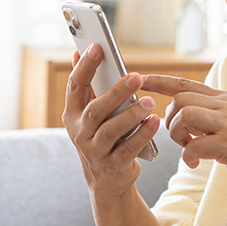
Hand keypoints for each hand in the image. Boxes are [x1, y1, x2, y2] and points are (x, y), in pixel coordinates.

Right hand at [62, 44, 159, 198]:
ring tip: (149, 102)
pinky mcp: (113, 165)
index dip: (84, 66)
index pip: (75, 86)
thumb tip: (78, 53)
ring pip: (111, 130)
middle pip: (95, 110)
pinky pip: (129, 148)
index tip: (97, 47)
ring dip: (131, 114)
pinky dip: (142, 134)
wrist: (107, 178)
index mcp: (72, 115)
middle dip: (116, 92)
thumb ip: (88, 85)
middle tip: (137, 77)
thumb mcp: (90, 112)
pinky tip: (154, 122)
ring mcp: (95, 151)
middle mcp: (79, 133)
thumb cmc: (102, 135)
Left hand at [143, 75, 226, 199]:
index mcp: (223, 99)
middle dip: (170, 120)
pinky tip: (194, 163)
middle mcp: (226, 106)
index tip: (140, 80)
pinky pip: (194, 146)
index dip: (159, 81)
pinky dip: (188, 157)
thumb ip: (206, 115)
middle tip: (179, 137)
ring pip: (184, 117)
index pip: (184, 84)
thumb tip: (177, 116)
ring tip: (186, 147)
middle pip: (179, 100)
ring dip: (177, 136)